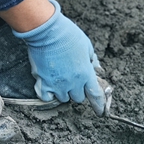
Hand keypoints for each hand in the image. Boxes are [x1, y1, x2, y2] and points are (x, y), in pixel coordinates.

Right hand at [13, 0, 106, 114]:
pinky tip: (48, 85)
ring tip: (59, 78)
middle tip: (73, 79)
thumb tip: (97, 69)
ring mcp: (57, 84)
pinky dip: (48, 93)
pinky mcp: (43, 83)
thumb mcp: (87, 45)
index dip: (99, 105)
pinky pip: (46, 97)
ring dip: (63, 91)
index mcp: (85, 73)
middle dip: (77, 90)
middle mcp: (73, 82)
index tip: (100, 112)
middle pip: (78, 98)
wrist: (47, 31)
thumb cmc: (68, 35)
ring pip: (63, 98)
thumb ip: (93, 60)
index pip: (95, 95)